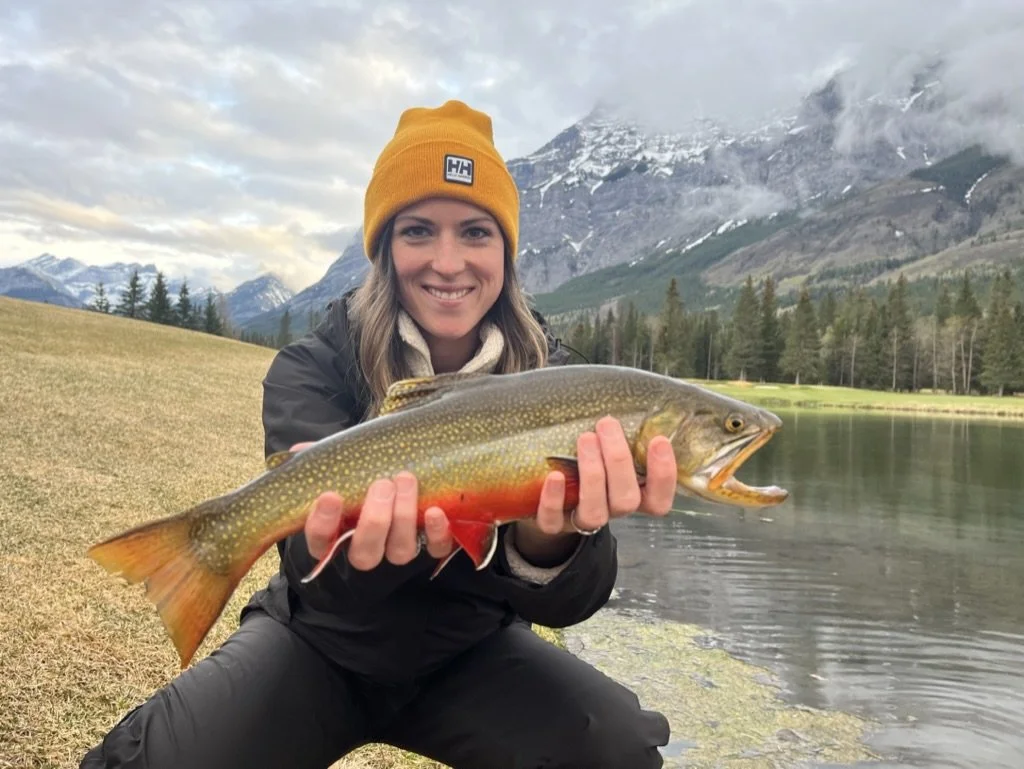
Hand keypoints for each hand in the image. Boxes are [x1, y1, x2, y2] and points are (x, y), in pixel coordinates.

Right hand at [290, 443, 453, 570]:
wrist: (397, 483)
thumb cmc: (359, 478)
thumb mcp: (338, 468)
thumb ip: (319, 460)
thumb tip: (299, 448)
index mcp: (336, 535)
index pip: (320, 541)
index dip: (323, 523)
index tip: (330, 495)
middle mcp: (366, 549)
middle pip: (365, 552)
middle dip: (375, 520)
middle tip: (382, 484)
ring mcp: (398, 550)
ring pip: (400, 551)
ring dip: (403, 517)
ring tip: (405, 480)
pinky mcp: (429, 545)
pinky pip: (435, 549)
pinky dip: (438, 533)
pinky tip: (435, 511)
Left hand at [513, 417, 676, 563]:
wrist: (549, 500)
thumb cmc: (587, 463)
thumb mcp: (608, 451)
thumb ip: (622, 435)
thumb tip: (629, 396)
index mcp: (632, 496)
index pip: (659, 500)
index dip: (664, 476)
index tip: (658, 440)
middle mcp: (610, 511)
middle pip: (626, 501)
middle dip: (619, 461)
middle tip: (607, 424)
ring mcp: (581, 521)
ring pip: (595, 512)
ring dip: (592, 475)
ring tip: (585, 438)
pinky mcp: (552, 525)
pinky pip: (553, 521)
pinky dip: (554, 500)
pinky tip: (554, 475)